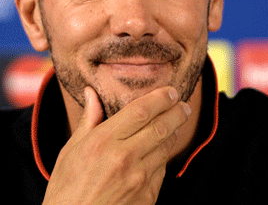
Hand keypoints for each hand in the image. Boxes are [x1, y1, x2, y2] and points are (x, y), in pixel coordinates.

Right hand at [43, 86, 191, 204]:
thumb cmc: (66, 190)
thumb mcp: (69, 152)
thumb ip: (88, 121)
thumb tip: (92, 93)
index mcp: (102, 142)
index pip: (141, 111)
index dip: (160, 98)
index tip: (170, 91)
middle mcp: (123, 158)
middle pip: (162, 126)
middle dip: (177, 112)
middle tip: (183, 104)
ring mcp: (138, 178)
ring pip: (166, 147)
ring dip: (173, 133)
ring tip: (174, 124)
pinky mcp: (148, 195)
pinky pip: (162, 168)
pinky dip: (163, 156)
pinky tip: (160, 150)